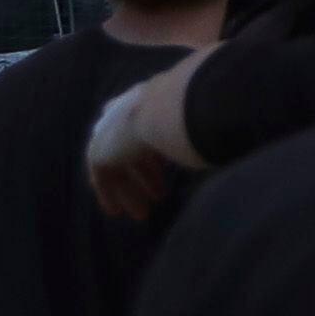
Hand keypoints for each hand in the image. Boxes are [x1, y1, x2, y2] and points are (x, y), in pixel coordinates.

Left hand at [86, 60, 209, 219]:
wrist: (166, 111)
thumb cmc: (190, 112)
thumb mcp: (192, 116)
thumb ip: (194, 126)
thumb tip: (216, 135)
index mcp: (144, 101)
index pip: (143, 129)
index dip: (153, 153)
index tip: (163, 168)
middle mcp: (122, 116)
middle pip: (129, 152)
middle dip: (144, 175)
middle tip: (158, 195)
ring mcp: (107, 133)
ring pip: (117, 167)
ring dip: (130, 190)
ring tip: (143, 213)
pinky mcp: (98, 153)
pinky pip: (102, 179)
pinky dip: (109, 194)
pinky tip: (117, 211)